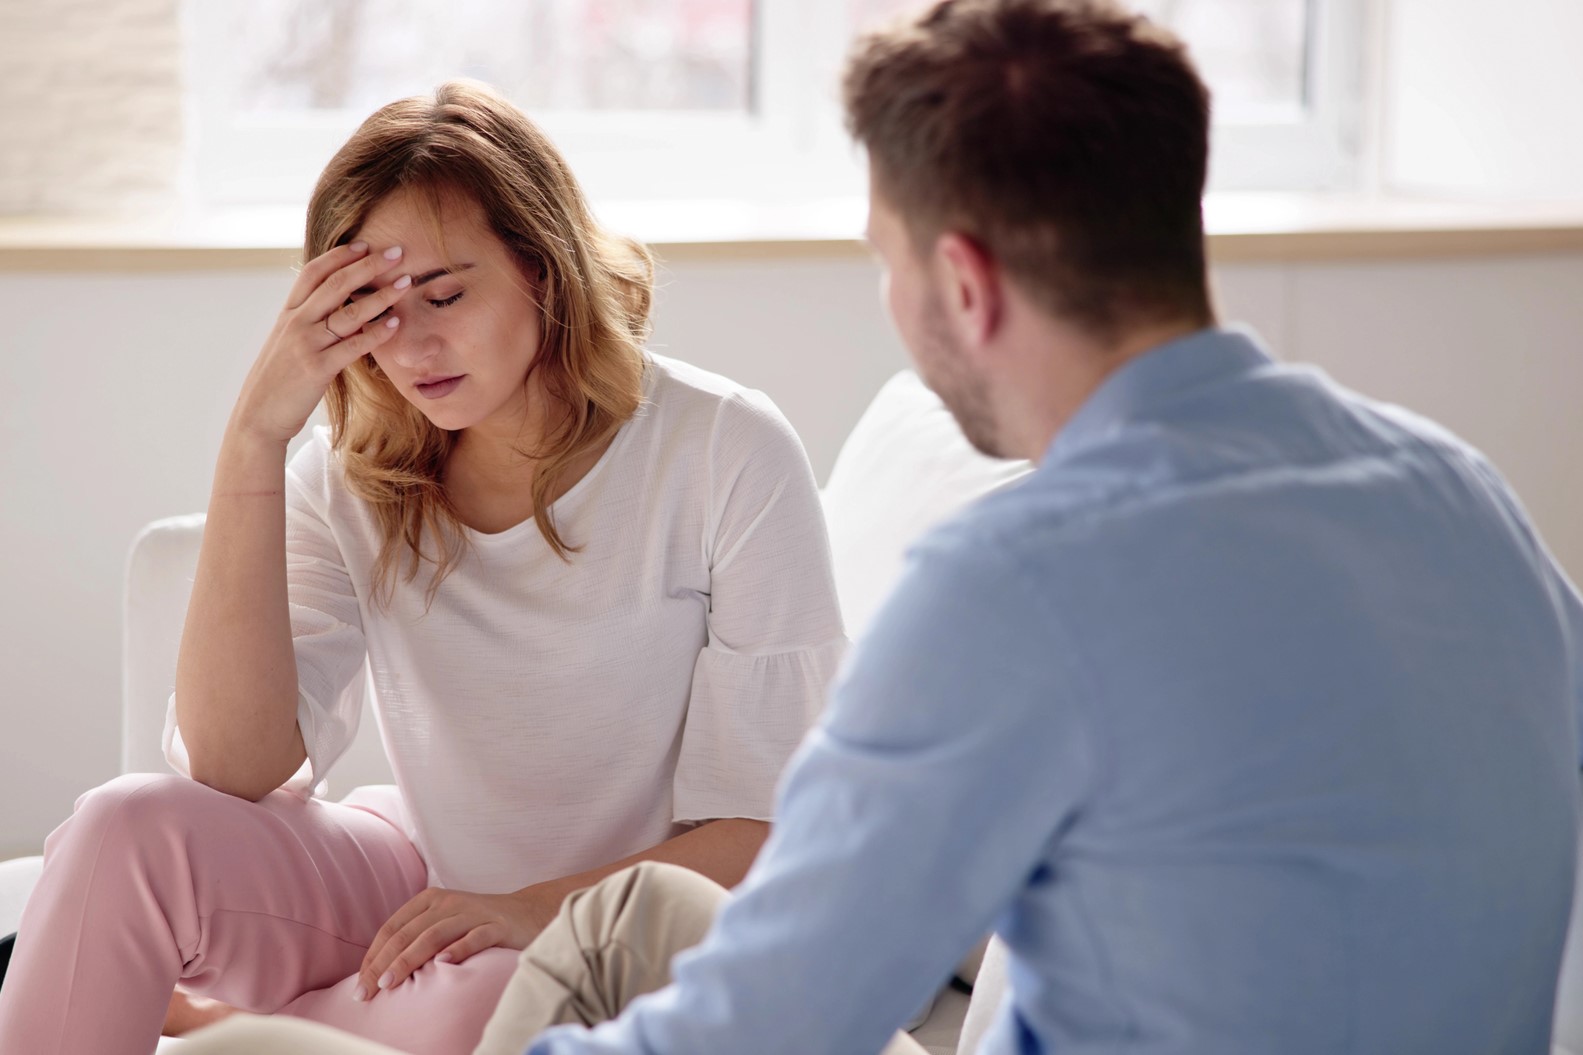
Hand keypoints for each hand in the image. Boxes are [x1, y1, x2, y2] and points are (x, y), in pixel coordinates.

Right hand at [231, 241, 413, 446]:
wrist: (258, 415)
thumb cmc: (278, 380)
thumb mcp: (286, 342)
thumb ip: (306, 322)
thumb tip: (332, 307)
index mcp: (288, 313)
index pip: (313, 272)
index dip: (339, 255)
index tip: (364, 244)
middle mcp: (296, 322)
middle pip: (335, 283)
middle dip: (368, 264)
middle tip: (396, 251)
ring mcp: (306, 344)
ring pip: (348, 312)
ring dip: (381, 295)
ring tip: (406, 282)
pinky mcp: (317, 368)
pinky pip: (352, 346)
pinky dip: (376, 333)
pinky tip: (395, 324)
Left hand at [354, 884, 564, 1000]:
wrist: (527, 912)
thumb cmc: (477, 923)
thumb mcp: (442, 923)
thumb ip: (415, 938)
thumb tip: (378, 972)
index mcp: (429, 900)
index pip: (392, 928)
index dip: (373, 956)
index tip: (360, 984)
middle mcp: (448, 902)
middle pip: (408, 933)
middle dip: (383, 963)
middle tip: (367, 991)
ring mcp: (474, 912)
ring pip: (434, 935)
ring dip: (409, 959)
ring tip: (391, 982)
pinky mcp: (497, 925)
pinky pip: (475, 937)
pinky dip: (458, 949)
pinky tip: (443, 964)